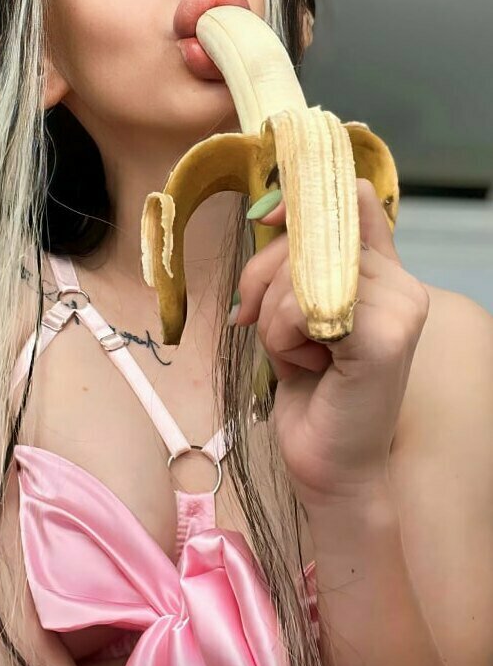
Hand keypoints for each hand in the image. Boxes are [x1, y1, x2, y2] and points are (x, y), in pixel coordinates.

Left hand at [234, 178, 429, 508]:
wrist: (330, 467)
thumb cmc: (310, 393)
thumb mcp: (295, 313)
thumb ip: (295, 262)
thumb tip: (268, 211)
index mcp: (383, 271)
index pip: (352, 197)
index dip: (303, 198)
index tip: (266, 217)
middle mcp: (401, 281)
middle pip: (307, 234)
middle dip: (263, 279)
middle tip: (266, 327)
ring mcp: (400, 306)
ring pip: (298, 272)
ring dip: (272, 320)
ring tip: (298, 356)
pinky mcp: (386, 335)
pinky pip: (302, 305)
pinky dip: (282, 338)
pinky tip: (307, 368)